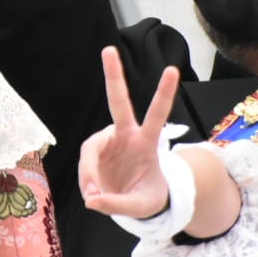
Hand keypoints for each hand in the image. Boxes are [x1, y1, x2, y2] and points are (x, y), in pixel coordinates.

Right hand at [77, 47, 176, 218]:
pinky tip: (93, 195)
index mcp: (147, 142)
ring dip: (88, 174)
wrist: (137, 199)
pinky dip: (86, 182)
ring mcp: (108, 141)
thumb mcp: (140, 206)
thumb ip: (119, 205)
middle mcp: (126, 135)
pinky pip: (85, 166)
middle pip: (118, 102)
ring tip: (94, 197)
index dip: (163, 93)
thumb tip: (92, 200)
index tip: (173, 71)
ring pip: (90, 150)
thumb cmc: (146, 197)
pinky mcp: (94, 152)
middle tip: (108, 50)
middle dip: (113, 76)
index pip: (157, 114)